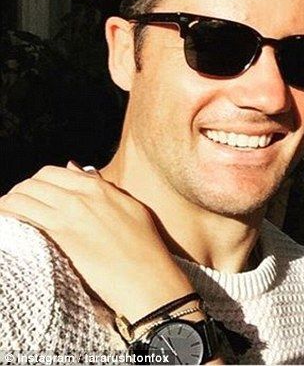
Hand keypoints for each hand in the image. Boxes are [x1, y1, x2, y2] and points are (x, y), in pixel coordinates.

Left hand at [0, 163, 194, 323]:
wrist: (146, 277)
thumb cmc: (143, 246)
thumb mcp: (129, 207)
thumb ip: (102, 188)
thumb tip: (76, 170)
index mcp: (98, 188)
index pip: (52, 173)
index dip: (36, 183)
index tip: (32, 196)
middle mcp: (82, 197)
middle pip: (33, 183)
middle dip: (19, 193)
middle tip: (14, 208)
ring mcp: (69, 216)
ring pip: (22, 198)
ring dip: (8, 205)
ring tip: (6, 216)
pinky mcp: (60, 238)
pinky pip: (23, 218)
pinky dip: (9, 218)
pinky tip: (7, 226)